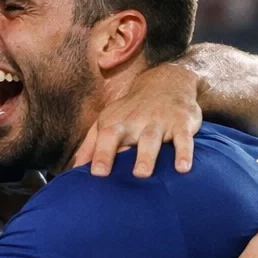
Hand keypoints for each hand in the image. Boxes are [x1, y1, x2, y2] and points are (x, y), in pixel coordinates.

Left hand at [72, 62, 203, 177]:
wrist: (166, 83)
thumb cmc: (131, 112)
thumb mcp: (108, 121)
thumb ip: (90, 145)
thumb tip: (73, 168)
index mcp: (116, 123)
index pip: (105, 137)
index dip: (100, 154)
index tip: (96, 173)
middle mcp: (136, 121)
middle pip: (128, 136)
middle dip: (121, 153)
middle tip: (118, 174)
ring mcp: (159, 122)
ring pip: (153, 138)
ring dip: (148, 156)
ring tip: (143, 174)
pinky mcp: (181, 123)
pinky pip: (183, 138)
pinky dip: (184, 152)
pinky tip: (183, 168)